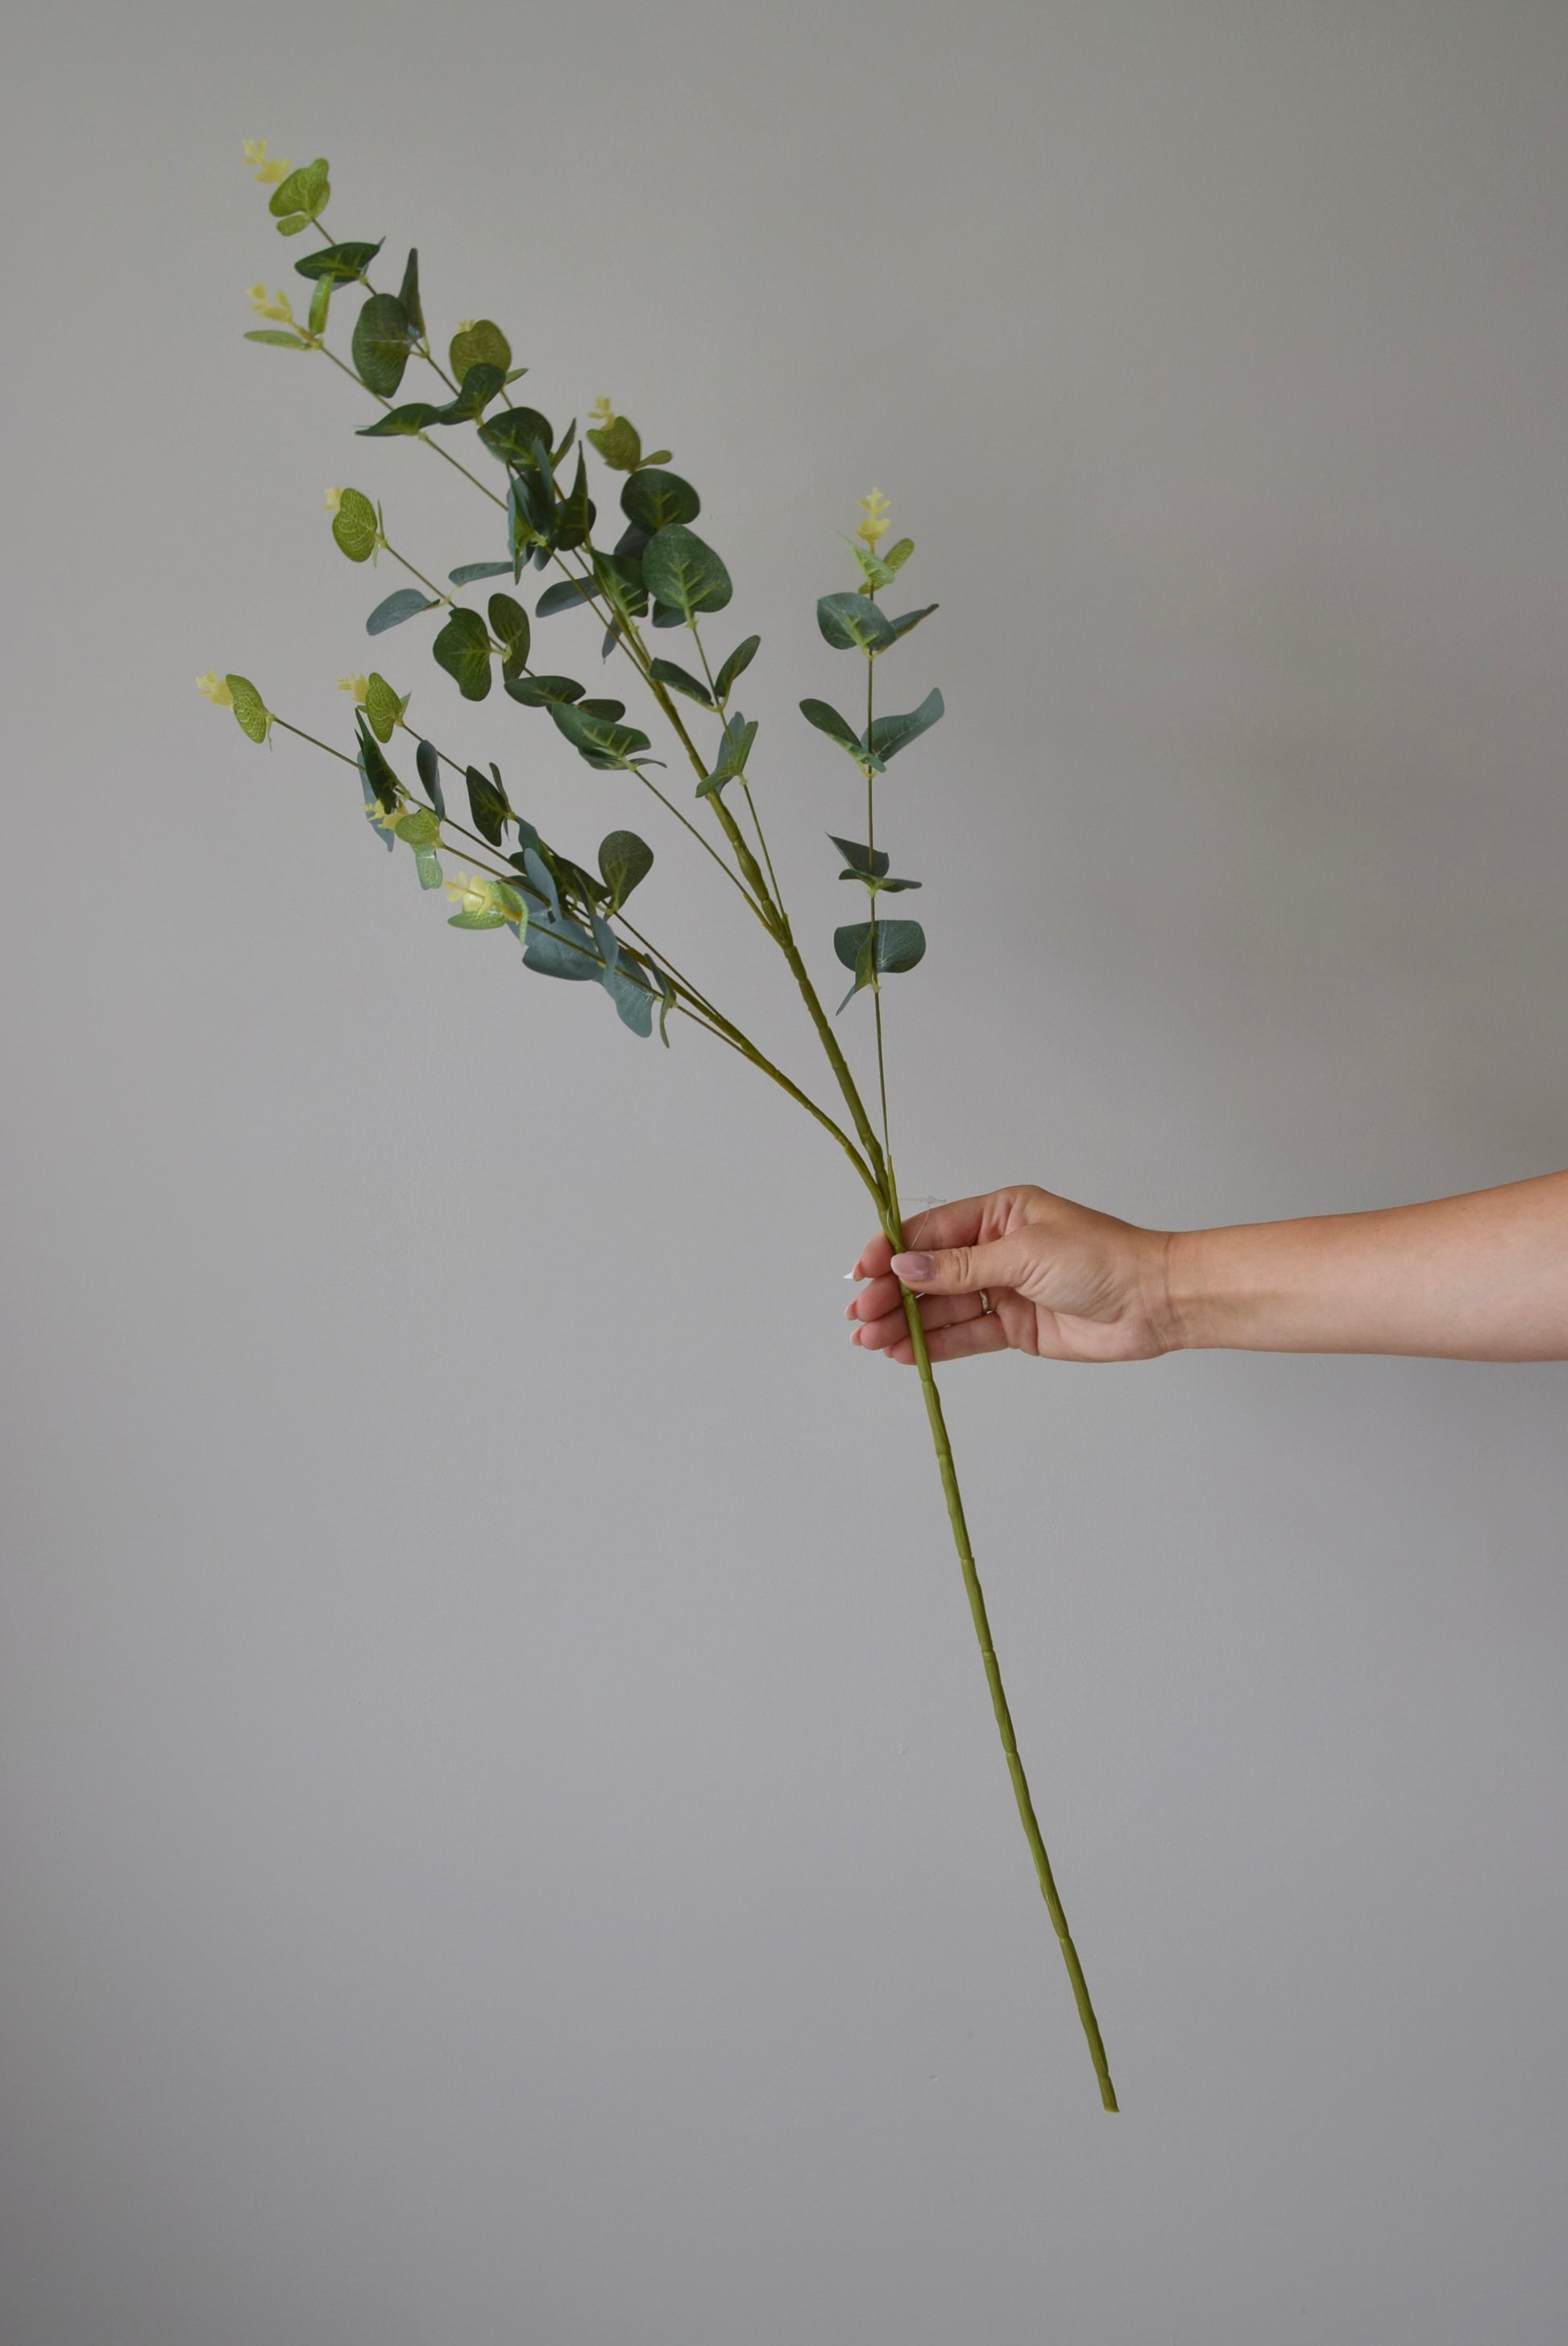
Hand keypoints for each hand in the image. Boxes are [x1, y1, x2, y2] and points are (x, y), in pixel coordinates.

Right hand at [846, 1184, 1179, 1364]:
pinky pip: (966, 1335)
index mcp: (999, 1214)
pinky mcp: (1016, 1327)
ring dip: (905, 1323)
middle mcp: (997, 1249)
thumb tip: (905, 1266)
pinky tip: (903, 1352)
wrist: (1155, 1301)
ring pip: (943, 1307)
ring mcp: (1005, 1290)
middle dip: (892, 1293)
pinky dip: (934, 1345)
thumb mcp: (1025, 1254)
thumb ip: (962, 1267)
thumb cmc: (1101, 1260)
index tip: (862, 1272)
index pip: (931, 1232)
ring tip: (868, 1341)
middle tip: (859, 1316)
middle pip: (930, 1272)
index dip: (891, 1251)